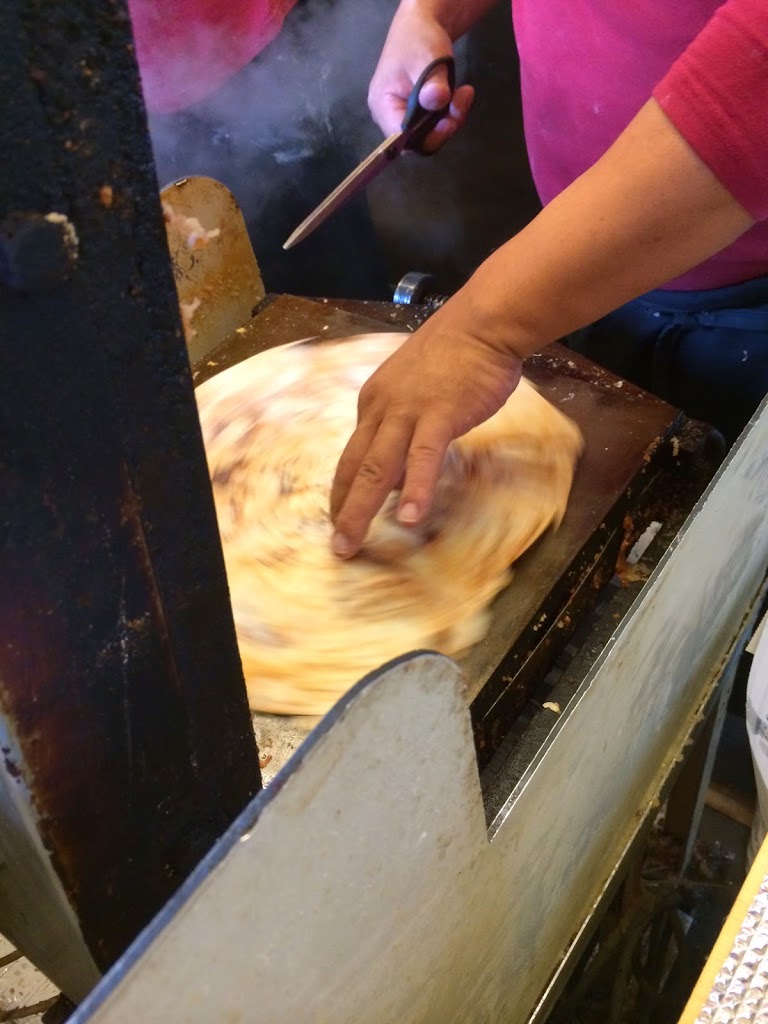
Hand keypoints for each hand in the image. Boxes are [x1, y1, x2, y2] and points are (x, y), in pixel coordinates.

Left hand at [330, 306, 523, 557]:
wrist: (481, 324)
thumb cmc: (455, 356)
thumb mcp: (416, 392)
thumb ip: (404, 429)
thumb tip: (400, 471)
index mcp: (374, 403)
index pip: (354, 454)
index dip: (345, 490)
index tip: (340, 517)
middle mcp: (381, 409)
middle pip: (355, 467)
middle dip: (343, 510)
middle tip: (338, 546)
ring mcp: (407, 412)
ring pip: (377, 468)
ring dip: (361, 508)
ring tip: (352, 542)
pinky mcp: (438, 415)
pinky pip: (422, 458)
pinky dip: (415, 489)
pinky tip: (411, 517)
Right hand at [368, 5, 473, 152]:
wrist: (420, 27)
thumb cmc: (417, 40)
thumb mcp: (427, 58)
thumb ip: (431, 82)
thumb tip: (436, 100)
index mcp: (383, 106)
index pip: (403, 139)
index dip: (427, 137)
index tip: (449, 121)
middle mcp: (388, 117)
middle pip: (417, 141)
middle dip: (443, 127)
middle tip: (462, 101)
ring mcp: (401, 116)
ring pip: (428, 135)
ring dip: (450, 118)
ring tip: (463, 93)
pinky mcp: (415, 115)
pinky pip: (433, 125)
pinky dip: (449, 114)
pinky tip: (459, 95)